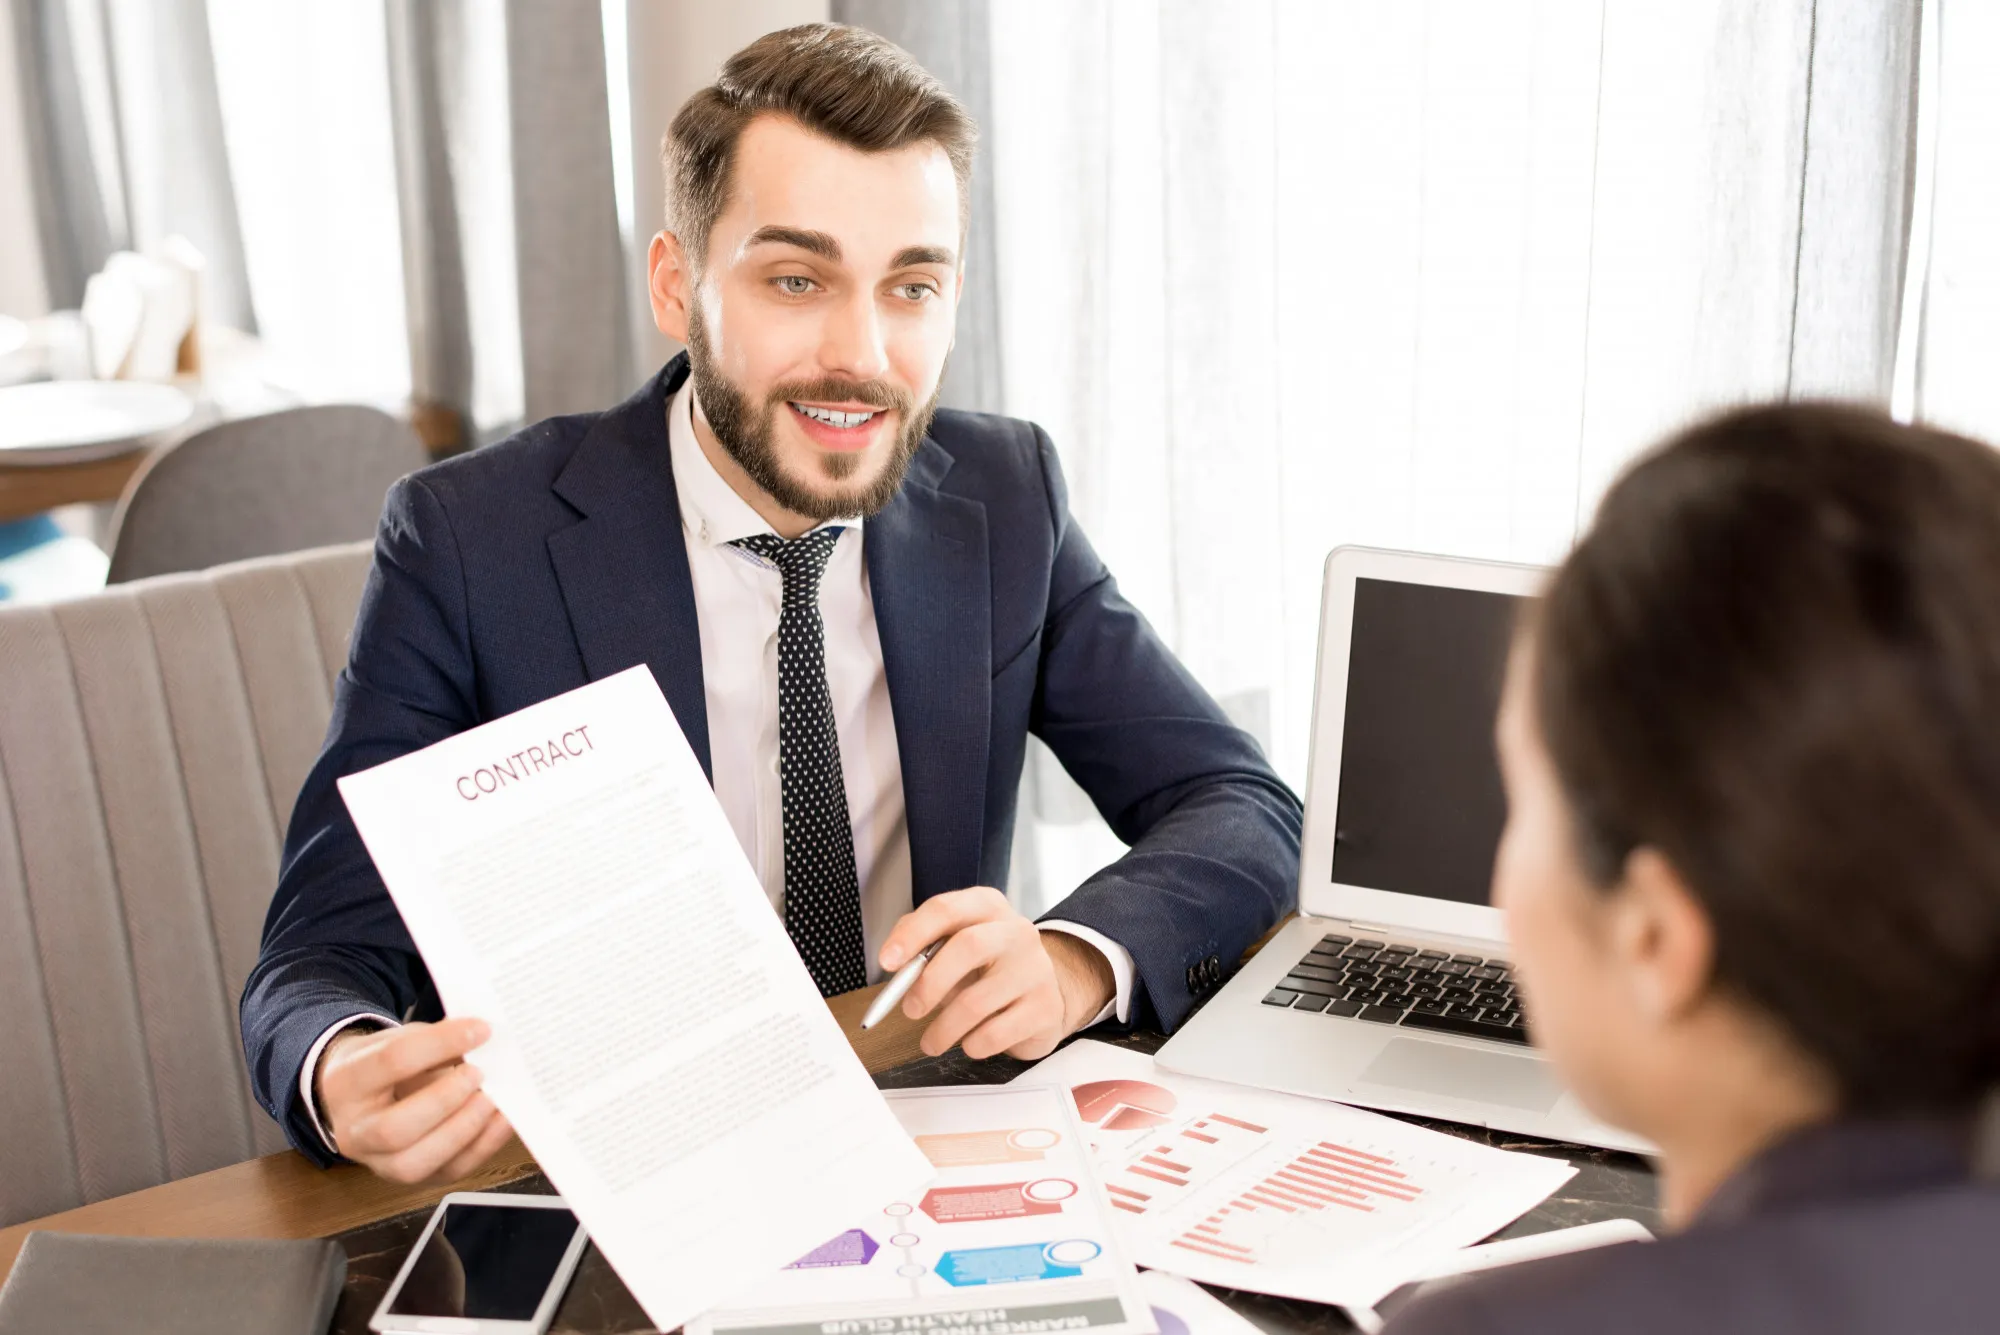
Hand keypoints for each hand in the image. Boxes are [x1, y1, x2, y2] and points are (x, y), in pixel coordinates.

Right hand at [316, 1017, 514, 1183]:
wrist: (365, 1096)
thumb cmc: (387, 1064)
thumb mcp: (400, 1039)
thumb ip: (435, 1041)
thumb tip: (483, 1039)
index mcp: (346, 1082)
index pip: (391, 1062)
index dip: (440, 1043)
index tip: (479, 1030)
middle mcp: (353, 1131)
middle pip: (393, 1129)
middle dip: (445, 1100)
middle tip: (479, 1073)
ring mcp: (378, 1163)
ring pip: (415, 1164)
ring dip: (464, 1130)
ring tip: (493, 1099)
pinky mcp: (411, 1178)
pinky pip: (448, 1172)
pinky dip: (484, 1146)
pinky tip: (503, 1119)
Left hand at [880, 887, 1115, 1060]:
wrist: (1043, 994)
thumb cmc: (986, 968)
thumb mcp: (954, 946)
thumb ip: (921, 945)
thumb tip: (895, 963)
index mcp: (988, 907)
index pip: (946, 909)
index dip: (912, 935)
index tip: (887, 962)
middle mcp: (1016, 932)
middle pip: (968, 946)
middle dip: (929, 983)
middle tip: (910, 1010)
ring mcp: (1036, 969)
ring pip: (978, 1001)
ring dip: (943, 1029)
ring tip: (932, 1042)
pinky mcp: (1045, 1008)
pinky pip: (996, 1034)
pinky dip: (972, 1044)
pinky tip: (970, 1043)